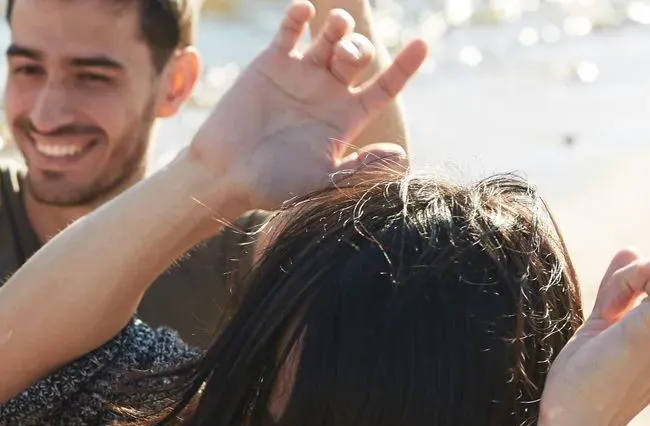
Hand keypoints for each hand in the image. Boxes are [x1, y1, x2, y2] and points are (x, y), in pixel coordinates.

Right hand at [186, 1, 426, 214]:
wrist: (225, 175)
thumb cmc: (272, 185)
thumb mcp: (321, 181)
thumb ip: (358, 168)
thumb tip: (400, 156)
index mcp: (344, 117)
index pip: (385, 86)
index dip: (405, 65)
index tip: (423, 43)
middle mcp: (326, 92)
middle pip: (359, 55)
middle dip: (359, 48)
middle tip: (345, 58)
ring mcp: (300, 74)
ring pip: (330, 36)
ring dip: (338, 26)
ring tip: (335, 27)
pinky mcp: (271, 63)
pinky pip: (291, 30)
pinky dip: (299, 15)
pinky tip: (304, 11)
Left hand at [538, 245, 649, 425]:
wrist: (571, 424)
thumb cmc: (580, 383)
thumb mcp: (602, 328)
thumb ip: (619, 291)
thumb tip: (631, 249)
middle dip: (648, 270)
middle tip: (611, 308)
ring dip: (633, 276)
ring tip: (606, 317)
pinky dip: (647, 271)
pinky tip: (623, 302)